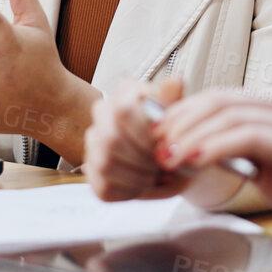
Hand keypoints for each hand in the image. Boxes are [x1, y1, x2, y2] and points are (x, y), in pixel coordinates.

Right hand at [85, 77, 195, 201]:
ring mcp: (93, 143)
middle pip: (111, 140)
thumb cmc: (175, 133)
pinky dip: (131, 192)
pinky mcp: (92, 172)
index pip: (123, 110)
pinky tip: (145, 185)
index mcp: (125, 93)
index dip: (145, 133)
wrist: (174, 157)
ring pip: (105, 164)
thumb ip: (175, 101)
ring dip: (139, 177)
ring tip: (157, 176)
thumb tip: (176, 80)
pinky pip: (104, 187)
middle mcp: (102, 113)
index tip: (165, 144)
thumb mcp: (180, 115)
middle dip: (143, 159)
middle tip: (164, 165)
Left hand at [149, 89, 271, 221]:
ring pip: (228, 113)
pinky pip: (247, 136)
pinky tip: (194, 159)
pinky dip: (214, 146)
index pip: (222, 99)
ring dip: (191, 134)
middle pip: (219, 99)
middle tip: (155, 144)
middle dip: (181, 120)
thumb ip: (246, 157)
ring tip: (167, 155)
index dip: (186, 114)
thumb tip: (203, 156)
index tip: (161, 136)